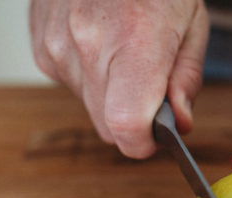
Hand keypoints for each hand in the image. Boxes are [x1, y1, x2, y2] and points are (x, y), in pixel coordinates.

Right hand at [30, 0, 208, 157]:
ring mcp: (57, 44)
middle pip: (107, 126)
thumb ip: (186, 79)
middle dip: (131, 119)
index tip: (154, 137)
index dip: (141, 142)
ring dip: (109, 93)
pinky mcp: (40, 45)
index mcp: (135, 39)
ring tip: (121, 49)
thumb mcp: (191, 22)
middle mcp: (88, 44)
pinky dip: (87, 74)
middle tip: (147, 85)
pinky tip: (98, 41)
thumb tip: (178, 124)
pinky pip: (69, 83)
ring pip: (89, 106)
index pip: (125, 125)